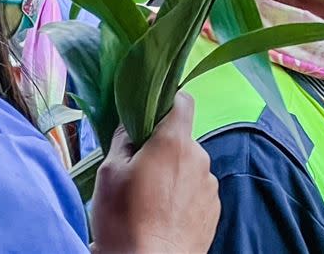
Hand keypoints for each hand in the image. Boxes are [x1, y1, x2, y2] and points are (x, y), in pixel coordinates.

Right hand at [91, 93, 219, 253]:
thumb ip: (123, 139)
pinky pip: (197, 191)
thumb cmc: (124, 222)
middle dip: (163, 148)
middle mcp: (199, 158)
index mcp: (174, 142)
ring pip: (190, 166)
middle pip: (182, 139)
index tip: (151, 117)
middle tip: (140, 171)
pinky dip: (184, 197)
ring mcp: (209, 186)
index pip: (183, 101)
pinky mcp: (214, 211)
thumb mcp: (109, 173)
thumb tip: (132, 125)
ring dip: (174, 174)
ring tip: (151, 201)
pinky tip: (164, 216)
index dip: (167, 103)